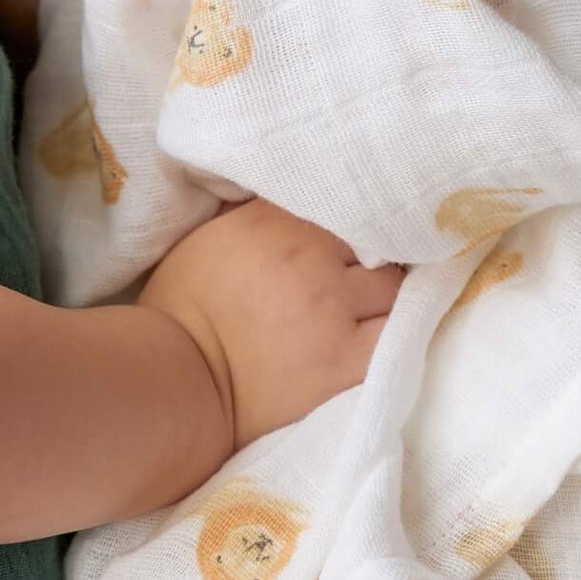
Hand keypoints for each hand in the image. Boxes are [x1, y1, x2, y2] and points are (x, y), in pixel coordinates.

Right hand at [139, 200, 402, 450]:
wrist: (180, 379)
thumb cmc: (183, 307)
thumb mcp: (213, 236)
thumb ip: (260, 215)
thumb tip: (294, 200)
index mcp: (274, 222)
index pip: (339, 205)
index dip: (347, 225)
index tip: (345, 242)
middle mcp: (311, 257)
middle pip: (375, 242)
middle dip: (372, 258)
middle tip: (359, 278)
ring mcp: (333, 307)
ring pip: (396, 287)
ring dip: (387, 297)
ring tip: (372, 311)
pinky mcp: (347, 358)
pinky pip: (400, 333)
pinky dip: (400, 331)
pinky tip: (386, 336)